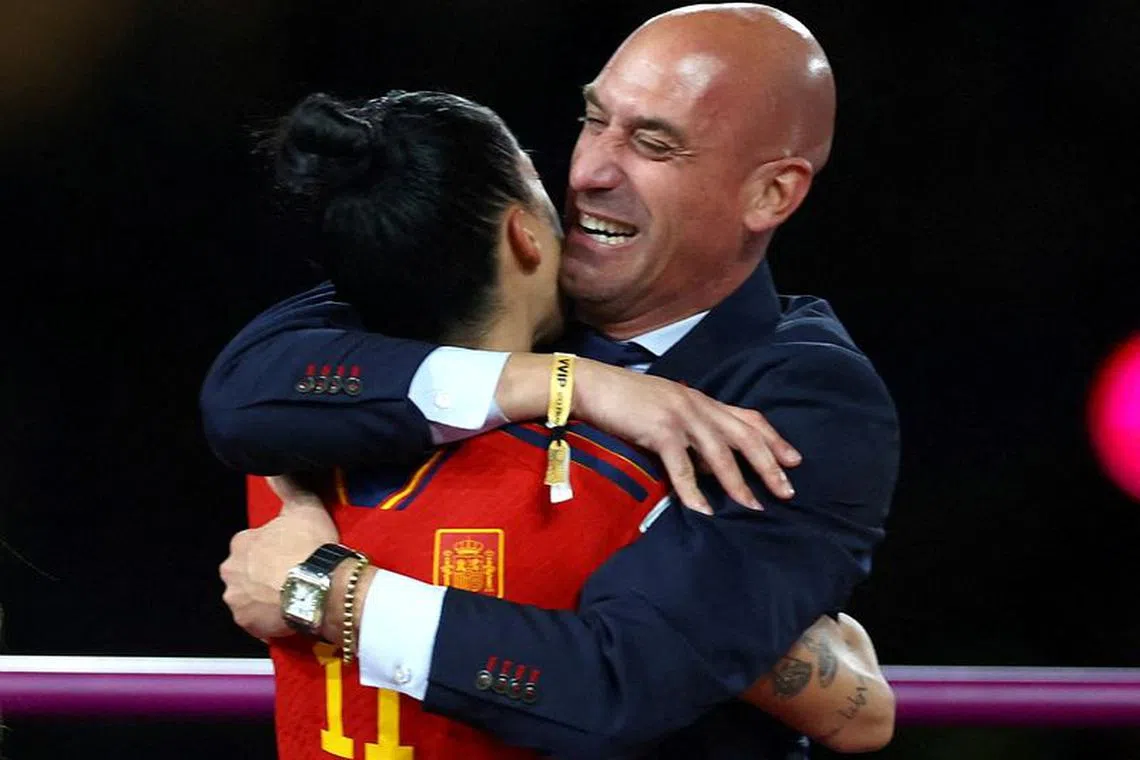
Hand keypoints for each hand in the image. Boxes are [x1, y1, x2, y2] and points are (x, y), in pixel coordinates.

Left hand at [219, 476, 338, 639]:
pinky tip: (287, 612)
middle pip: (245, 571)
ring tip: (291, 595)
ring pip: (248, 596)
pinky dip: (268, 618)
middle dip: (262, 574)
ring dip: (263, 596)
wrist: (319, 587)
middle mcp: (231, 570)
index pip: (251, 544)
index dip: (272, 549)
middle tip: (290, 575)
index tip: (290, 553)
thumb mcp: (304, 507)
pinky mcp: (246, 623)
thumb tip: (277, 469)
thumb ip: (288, 487)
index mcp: (241, 542)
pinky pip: (255, 620)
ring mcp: (237, 598)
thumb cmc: (310, 547)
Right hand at [572, 359, 800, 513]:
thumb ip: (690, 433)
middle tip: (787, 491)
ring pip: (720, 453)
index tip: (794, 461)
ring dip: (739, 483)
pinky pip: (682, 467)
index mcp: (700, 400)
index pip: (748, 418)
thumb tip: (709, 467)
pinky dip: (694, 492)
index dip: (774, 440)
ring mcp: (680, 416)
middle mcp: (697, 405)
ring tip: (753, 507)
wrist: (591, 384)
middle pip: (745, 436)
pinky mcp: (660, 430)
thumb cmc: (624, 401)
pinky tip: (704, 511)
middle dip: (769, 465)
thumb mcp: (666, 411)